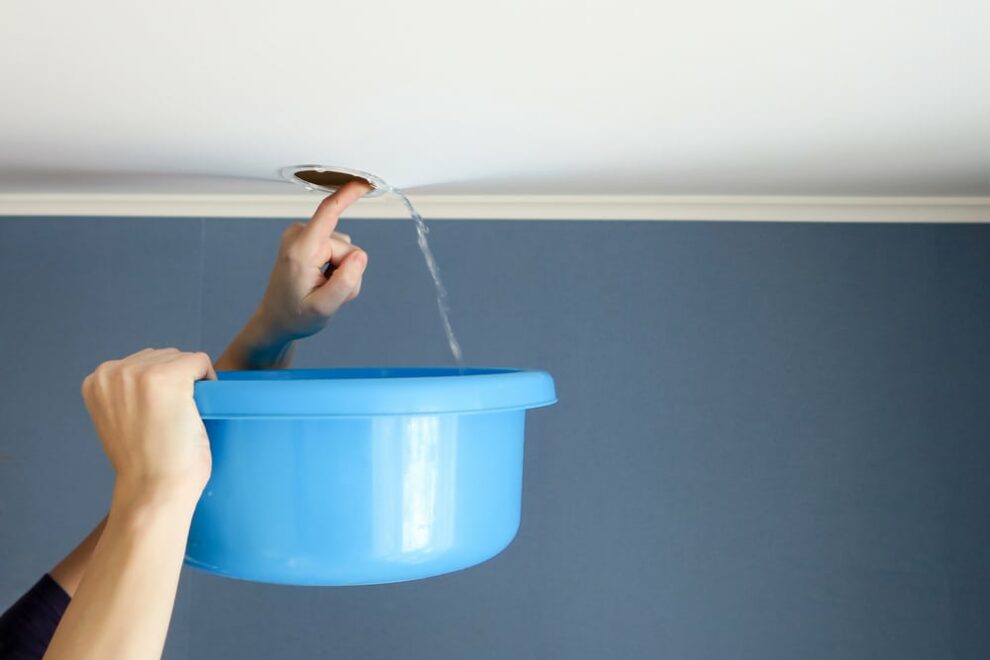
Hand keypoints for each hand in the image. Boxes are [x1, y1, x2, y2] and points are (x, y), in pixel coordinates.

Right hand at [81, 348, 216, 504]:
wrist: (154, 490)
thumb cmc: (145, 464)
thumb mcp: (122, 419)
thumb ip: (130, 394)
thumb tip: (158, 379)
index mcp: (96, 381)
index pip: (143, 363)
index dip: (162, 387)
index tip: (159, 417)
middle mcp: (113, 372)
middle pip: (164, 356)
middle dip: (177, 382)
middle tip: (173, 421)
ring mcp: (139, 372)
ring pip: (182, 359)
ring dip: (191, 383)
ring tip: (181, 418)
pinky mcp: (167, 377)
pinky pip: (200, 362)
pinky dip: (208, 381)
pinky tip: (199, 409)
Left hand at [252, 180, 370, 342]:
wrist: (276, 319)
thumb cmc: (296, 315)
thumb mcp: (324, 307)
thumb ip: (346, 282)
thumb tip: (360, 255)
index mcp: (301, 250)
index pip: (328, 213)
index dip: (348, 195)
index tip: (364, 182)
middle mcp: (299, 236)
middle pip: (346, 246)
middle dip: (347, 271)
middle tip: (329, 292)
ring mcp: (302, 236)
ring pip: (345, 250)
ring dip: (342, 272)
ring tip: (322, 288)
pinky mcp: (309, 239)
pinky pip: (338, 250)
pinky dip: (336, 268)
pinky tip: (321, 281)